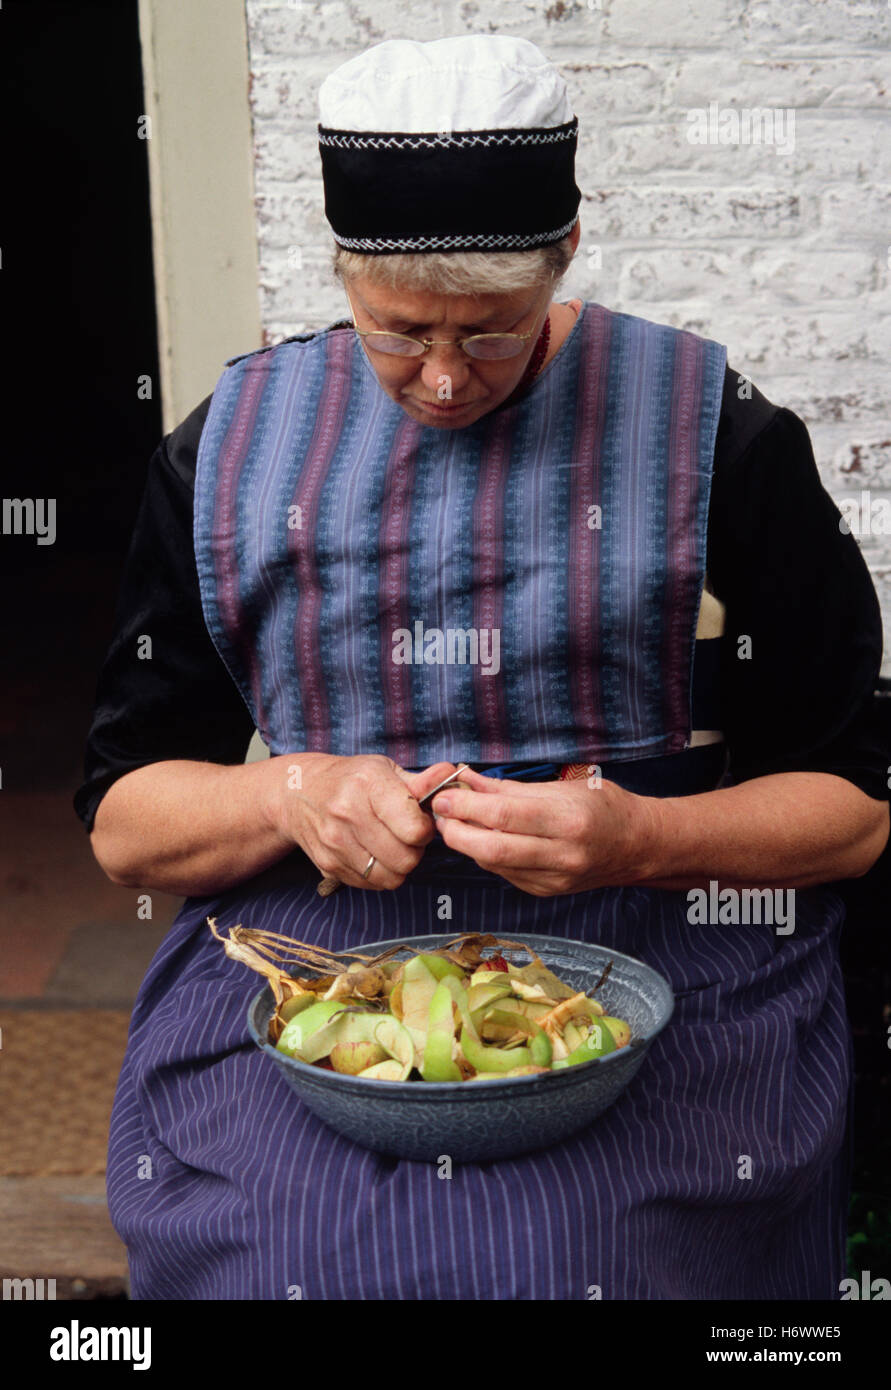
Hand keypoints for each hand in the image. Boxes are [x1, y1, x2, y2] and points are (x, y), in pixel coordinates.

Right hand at [275, 753, 458, 889]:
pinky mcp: (328, 865)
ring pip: (390, 878)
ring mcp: (335, 843)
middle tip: (407, 835)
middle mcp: (348, 814)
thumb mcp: (384, 770)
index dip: (425, 828)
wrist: (298, 793)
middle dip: (415, 850)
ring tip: (391, 845)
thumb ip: (421, 781)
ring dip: (398, 866)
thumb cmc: (351, 779)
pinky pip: (371, 885)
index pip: (414, 829)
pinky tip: (373, 853)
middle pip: (406, 859)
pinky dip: (379, 875)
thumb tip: (450, 775)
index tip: (419, 820)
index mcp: (368, 785)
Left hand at [429, 767, 658, 895]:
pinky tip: (480, 838)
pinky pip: (505, 873)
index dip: (466, 806)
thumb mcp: (560, 786)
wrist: (637, 846)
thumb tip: (464, 777)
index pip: (504, 815)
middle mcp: (562, 855)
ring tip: (453, 822)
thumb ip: (507, 786)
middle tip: (439, 814)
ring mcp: (553, 879)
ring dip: (466, 844)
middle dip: (456, 832)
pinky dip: (486, 855)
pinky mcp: (546, 891)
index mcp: (567, 821)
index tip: (442, 797)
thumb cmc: (603, 806)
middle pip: (493, 848)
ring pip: (494, 863)